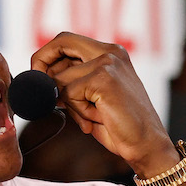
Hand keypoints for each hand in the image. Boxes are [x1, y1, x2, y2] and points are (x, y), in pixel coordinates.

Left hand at [30, 33, 176, 178]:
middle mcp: (110, 52)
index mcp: (109, 53)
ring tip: (91, 116)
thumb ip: (72, 82)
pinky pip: (69, 94)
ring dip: (70, 104)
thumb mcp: (92, 97)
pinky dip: (78, 112)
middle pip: (61, 42)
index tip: (39, 78)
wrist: (146, 144)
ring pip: (61, 79)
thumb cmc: (120, 124)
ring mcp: (108, 63)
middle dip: (42, 67)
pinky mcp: (104, 79)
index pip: (66, 41)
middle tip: (47, 94)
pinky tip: (98, 118)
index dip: (47, 56)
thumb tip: (40, 79)